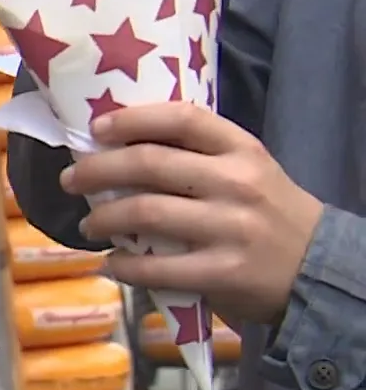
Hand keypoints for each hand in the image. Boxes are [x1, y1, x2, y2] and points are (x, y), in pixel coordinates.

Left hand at [66, 103, 322, 325]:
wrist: (319, 268)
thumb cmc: (268, 212)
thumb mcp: (249, 170)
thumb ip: (199, 157)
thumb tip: (122, 148)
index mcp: (242, 150)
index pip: (182, 118)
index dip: (132, 119)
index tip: (97, 129)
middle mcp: (236, 183)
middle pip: (149, 164)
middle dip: (97, 170)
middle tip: (71, 180)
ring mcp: (229, 228)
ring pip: (145, 212)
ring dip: (102, 218)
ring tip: (88, 224)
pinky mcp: (222, 272)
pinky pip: (155, 266)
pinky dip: (123, 265)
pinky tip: (111, 263)